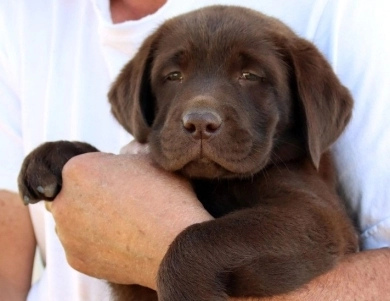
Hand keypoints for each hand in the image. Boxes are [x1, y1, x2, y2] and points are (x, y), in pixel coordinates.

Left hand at [49, 151, 211, 288]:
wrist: (177, 244)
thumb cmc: (167, 197)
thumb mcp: (148, 160)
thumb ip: (125, 155)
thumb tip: (124, 156)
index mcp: (78, 169)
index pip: (84, 166)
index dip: (106, 171)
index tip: (125, 181)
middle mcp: (63, 201)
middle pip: (73, 193)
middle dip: (92, 195)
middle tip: (123, 203)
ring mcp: (66, 234)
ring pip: (74, 221)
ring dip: (91, 220)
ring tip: (124, 225)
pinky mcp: (75, 259)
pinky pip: (82, 245)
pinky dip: (97, 244)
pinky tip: (122, 243)